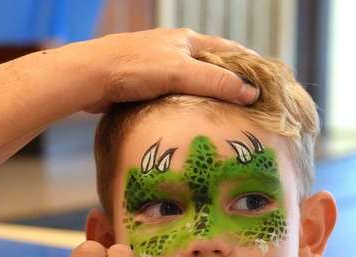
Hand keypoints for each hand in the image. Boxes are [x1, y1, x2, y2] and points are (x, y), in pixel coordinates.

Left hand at [67, 28, 259, 111]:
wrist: (90, 75)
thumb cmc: (133, 68)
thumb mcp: (180, 73)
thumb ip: (216, 82)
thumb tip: (251, 92)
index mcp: (186, 40)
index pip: (227, 48)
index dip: (247, 63)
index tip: (264, 78)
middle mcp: (172, 48)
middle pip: (208, 63)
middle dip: (225, 79)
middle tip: (244, 99)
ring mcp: (154, 65)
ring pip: (187, 79)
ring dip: (202, 92)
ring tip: (218, 112)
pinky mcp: (138, 82)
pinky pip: (168, 92)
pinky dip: (180, 102)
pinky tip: (184, 117)